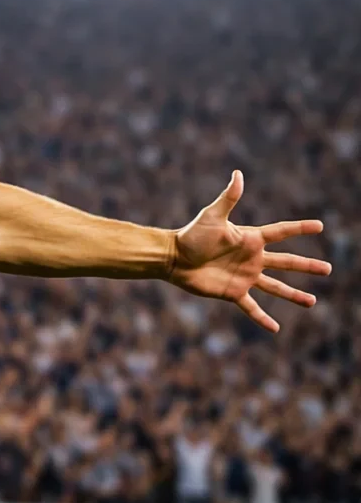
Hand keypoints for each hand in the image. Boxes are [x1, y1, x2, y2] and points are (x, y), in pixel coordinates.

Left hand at [169, 171, 331, 332]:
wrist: (173, 258)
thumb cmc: (191, 235)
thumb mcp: (212, 216)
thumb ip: (228, 198)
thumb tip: (238, 174)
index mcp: (251, 239)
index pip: (281, 232)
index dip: (300, 229)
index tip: (320, 226)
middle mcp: (252, 259)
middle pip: (287, 263)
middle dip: (307, 266)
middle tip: (329, 269)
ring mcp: (244, 277)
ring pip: (276, 288)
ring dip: (294, 295)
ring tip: (313, 302)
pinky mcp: (233, 292)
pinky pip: (251, 307)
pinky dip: (262, 318)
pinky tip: (275, 328)